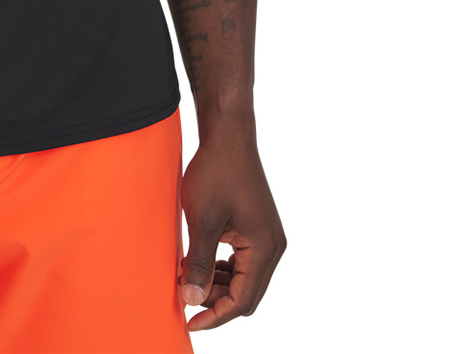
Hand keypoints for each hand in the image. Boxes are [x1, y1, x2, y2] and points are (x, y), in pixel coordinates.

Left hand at [178, 119, 285, 331]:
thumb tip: (192, 300)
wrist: (227, 135)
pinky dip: (222, 268)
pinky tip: (199, 263)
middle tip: (184, 299)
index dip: (215, 315)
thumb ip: (200, 263)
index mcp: (265, 249)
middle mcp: (272, 247)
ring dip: (218, 285)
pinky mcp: (257, 227)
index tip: (189, 321)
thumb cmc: (216, 172)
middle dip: (216, 301)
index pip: (242, 300)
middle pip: (246, 293)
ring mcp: (267, 236)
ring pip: (243, 278)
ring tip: (188, 280)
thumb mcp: (203, 221)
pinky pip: (242, 261)